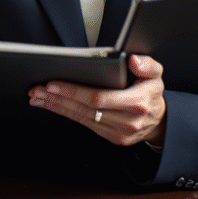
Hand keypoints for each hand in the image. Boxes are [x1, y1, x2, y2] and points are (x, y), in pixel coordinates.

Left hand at [28, 54, 166, 147]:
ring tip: (38, 97)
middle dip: (58, 99)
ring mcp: (119, 132)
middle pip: (85, 109)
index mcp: (137, 102)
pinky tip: (52, 105)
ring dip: (57, 107)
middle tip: (37, 89)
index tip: (54, 83)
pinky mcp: (112, 137)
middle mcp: (127, 120)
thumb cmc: (152, 93)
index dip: (74, 91)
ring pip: (82, 118)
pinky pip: (85, 124)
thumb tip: (133, 60)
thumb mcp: (156, 74)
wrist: (160, 121)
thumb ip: (147, 65)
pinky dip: (66, 113)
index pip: (99, 97)